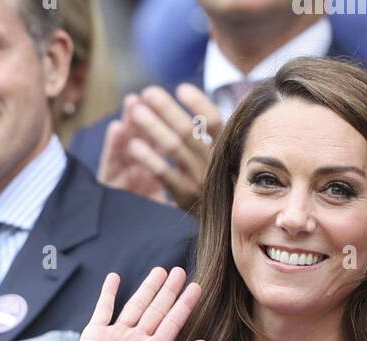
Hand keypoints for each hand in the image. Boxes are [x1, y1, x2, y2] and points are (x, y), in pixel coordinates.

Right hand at [63, 267, 207, 340]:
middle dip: (168, 291)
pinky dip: (108, 293)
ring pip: (136, 305)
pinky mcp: (96, 333)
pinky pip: (103, 308)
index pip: (173, 323)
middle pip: (156, 309)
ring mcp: (116, 335)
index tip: (196, 288)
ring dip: (147, 288)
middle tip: (180, 272)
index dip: (184, 305)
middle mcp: (137, 340)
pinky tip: (115, 277)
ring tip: (159, 271)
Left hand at [105, 85, 222, 211]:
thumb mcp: (231, 159)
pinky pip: (164, 174)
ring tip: (135, 111)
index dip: (198, 103)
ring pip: (174, 147)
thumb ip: (222, 134)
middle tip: (148, 92)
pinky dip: (148, 158)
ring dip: (153, 126)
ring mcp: (199, 182)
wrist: (226, 226)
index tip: (181, 88)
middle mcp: (214, 164)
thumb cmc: (225, 185)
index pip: (215, 121)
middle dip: (166, 108)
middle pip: (189, 130)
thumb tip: (233, 99)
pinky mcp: (184, 198)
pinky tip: (133, 144)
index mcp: (226, 150)